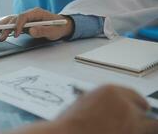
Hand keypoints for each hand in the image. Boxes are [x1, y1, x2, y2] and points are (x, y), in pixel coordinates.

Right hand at [0, 8, 73, 41]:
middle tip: (2, 37)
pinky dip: (6, 27)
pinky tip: (0, 32)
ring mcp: (26, 19)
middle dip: (7, 27)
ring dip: (4, 27)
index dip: (18, 24)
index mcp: (36, 12)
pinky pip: (13, 24)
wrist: (62, 26)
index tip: (16, 34)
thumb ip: (43, 31)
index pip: (23, 16)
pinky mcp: (24, 24)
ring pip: (12, 20)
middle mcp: (29, 14)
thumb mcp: (53, 31)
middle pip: (15, 18)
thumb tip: (31, 31)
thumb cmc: (58, 27)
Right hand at [12, 85, 157, 133]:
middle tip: (137, 120)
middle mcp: (123, 103)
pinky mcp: (131, 133)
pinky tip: (125, 133)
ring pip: (149, 124)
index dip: (135, 102)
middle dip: (140, 113)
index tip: (139, 107)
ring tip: (133, 128)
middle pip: (142, 107)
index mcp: (110, 91)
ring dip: (143, 125)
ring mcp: (129, 120)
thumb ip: (101, 101)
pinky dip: (136, 133)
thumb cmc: (71, 122)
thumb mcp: (84, 102)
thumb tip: (109, 106)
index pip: (133, 95)